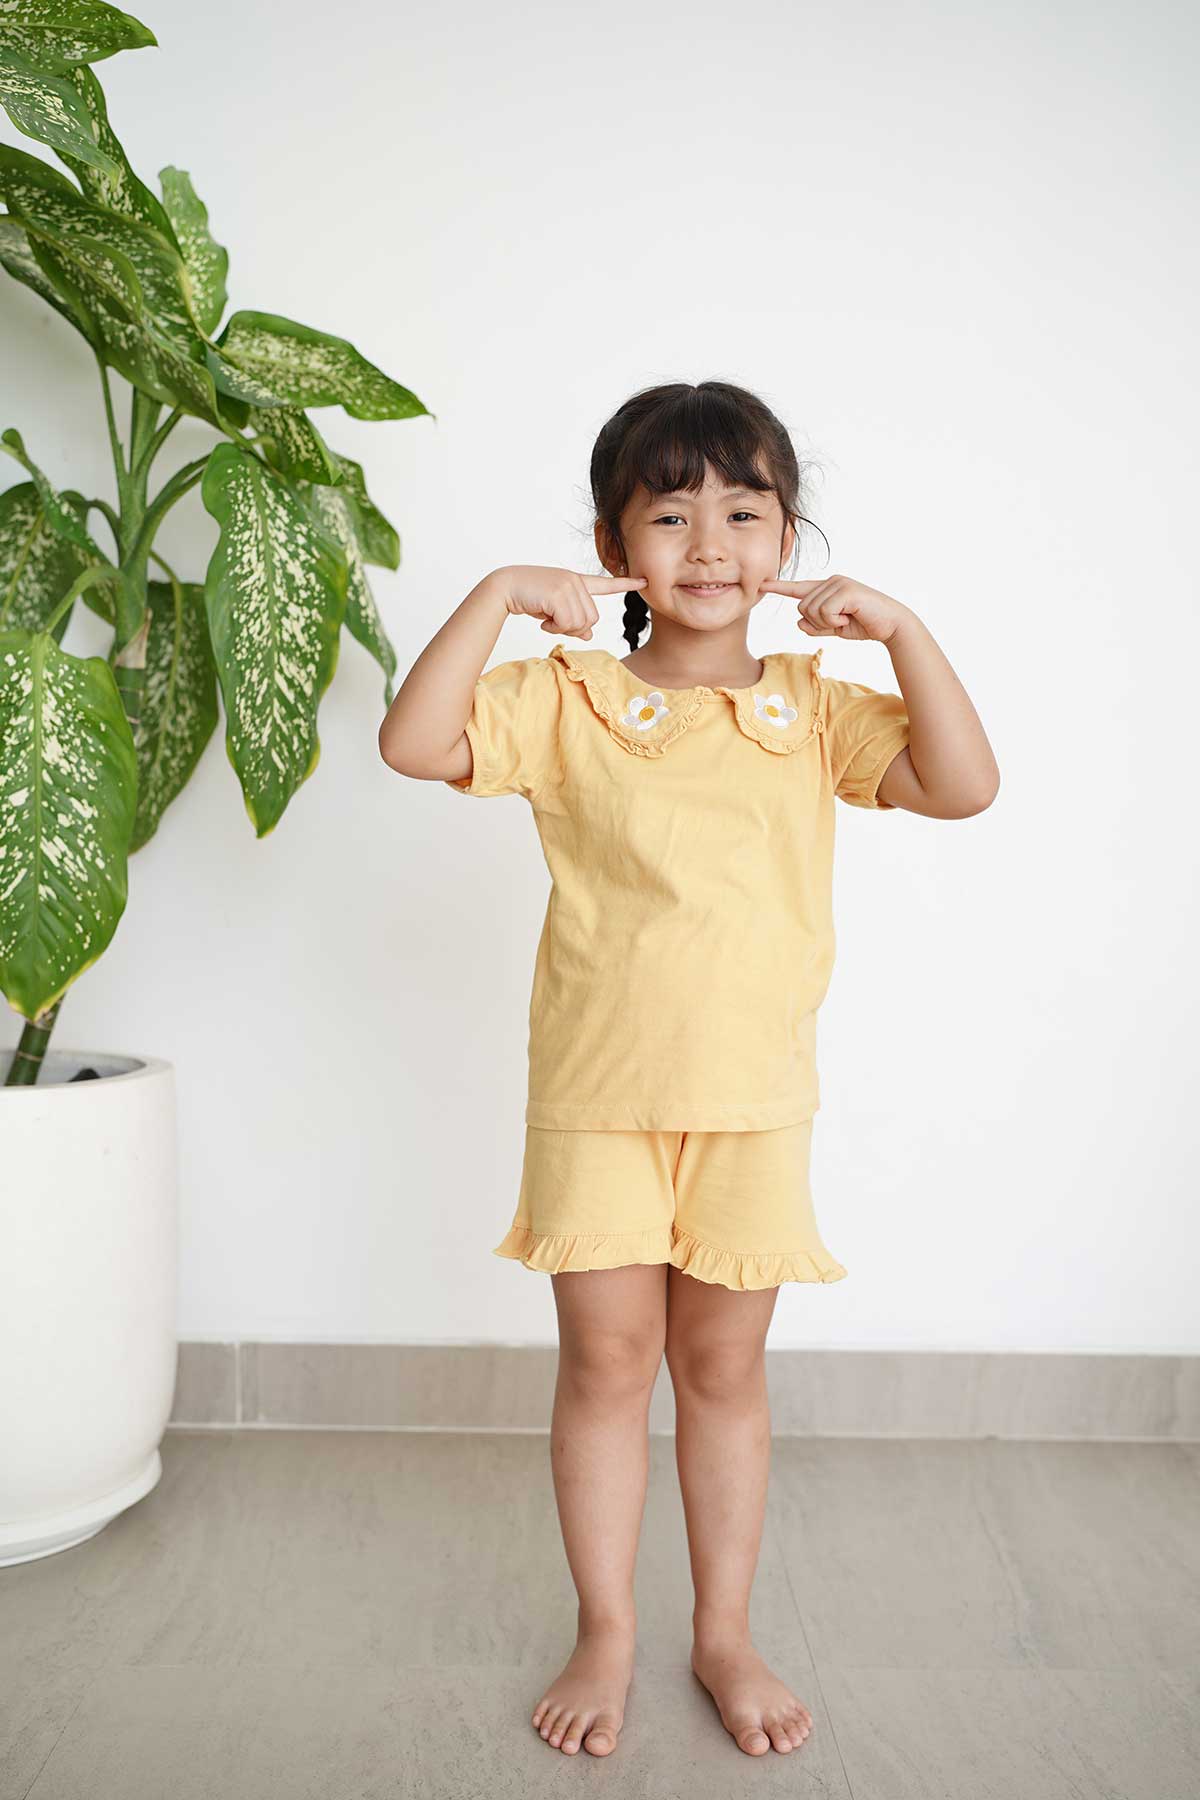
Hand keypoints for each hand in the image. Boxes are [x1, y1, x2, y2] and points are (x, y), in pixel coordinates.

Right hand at [495, 565, 645, 638]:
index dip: (625, 584)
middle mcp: (575, 580)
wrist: (505, 588)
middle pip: (592, 618)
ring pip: (581, 622)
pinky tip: (541, 619)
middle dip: (573, 627)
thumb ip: (573, 620)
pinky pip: (568, 623)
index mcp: (576, 581)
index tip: (644, 580)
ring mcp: (568, 585)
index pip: (605, 584)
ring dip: (562, 628)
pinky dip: (554, 628)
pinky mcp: (560, 592)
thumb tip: (589, 635)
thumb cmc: (528, 598)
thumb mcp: (554, 611)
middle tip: (553, 622)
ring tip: (546, 618)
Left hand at [758, 574, 909, 643]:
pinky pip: (824, 612)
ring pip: (811, 610)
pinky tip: (849, 618)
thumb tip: (798, 623)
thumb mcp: (834, 629)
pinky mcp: (845, 590)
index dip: (780, 587)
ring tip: (847, 619)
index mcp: (827, 589)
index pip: (799, 588)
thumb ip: (815, 626)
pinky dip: (835, 622)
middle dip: (817, 622)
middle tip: (840, 623)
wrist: (890, 626)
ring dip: (827, 623)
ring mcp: (838, 583)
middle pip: (802, 607)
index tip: (762, 584)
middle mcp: (830, 582)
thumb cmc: (864, 625)